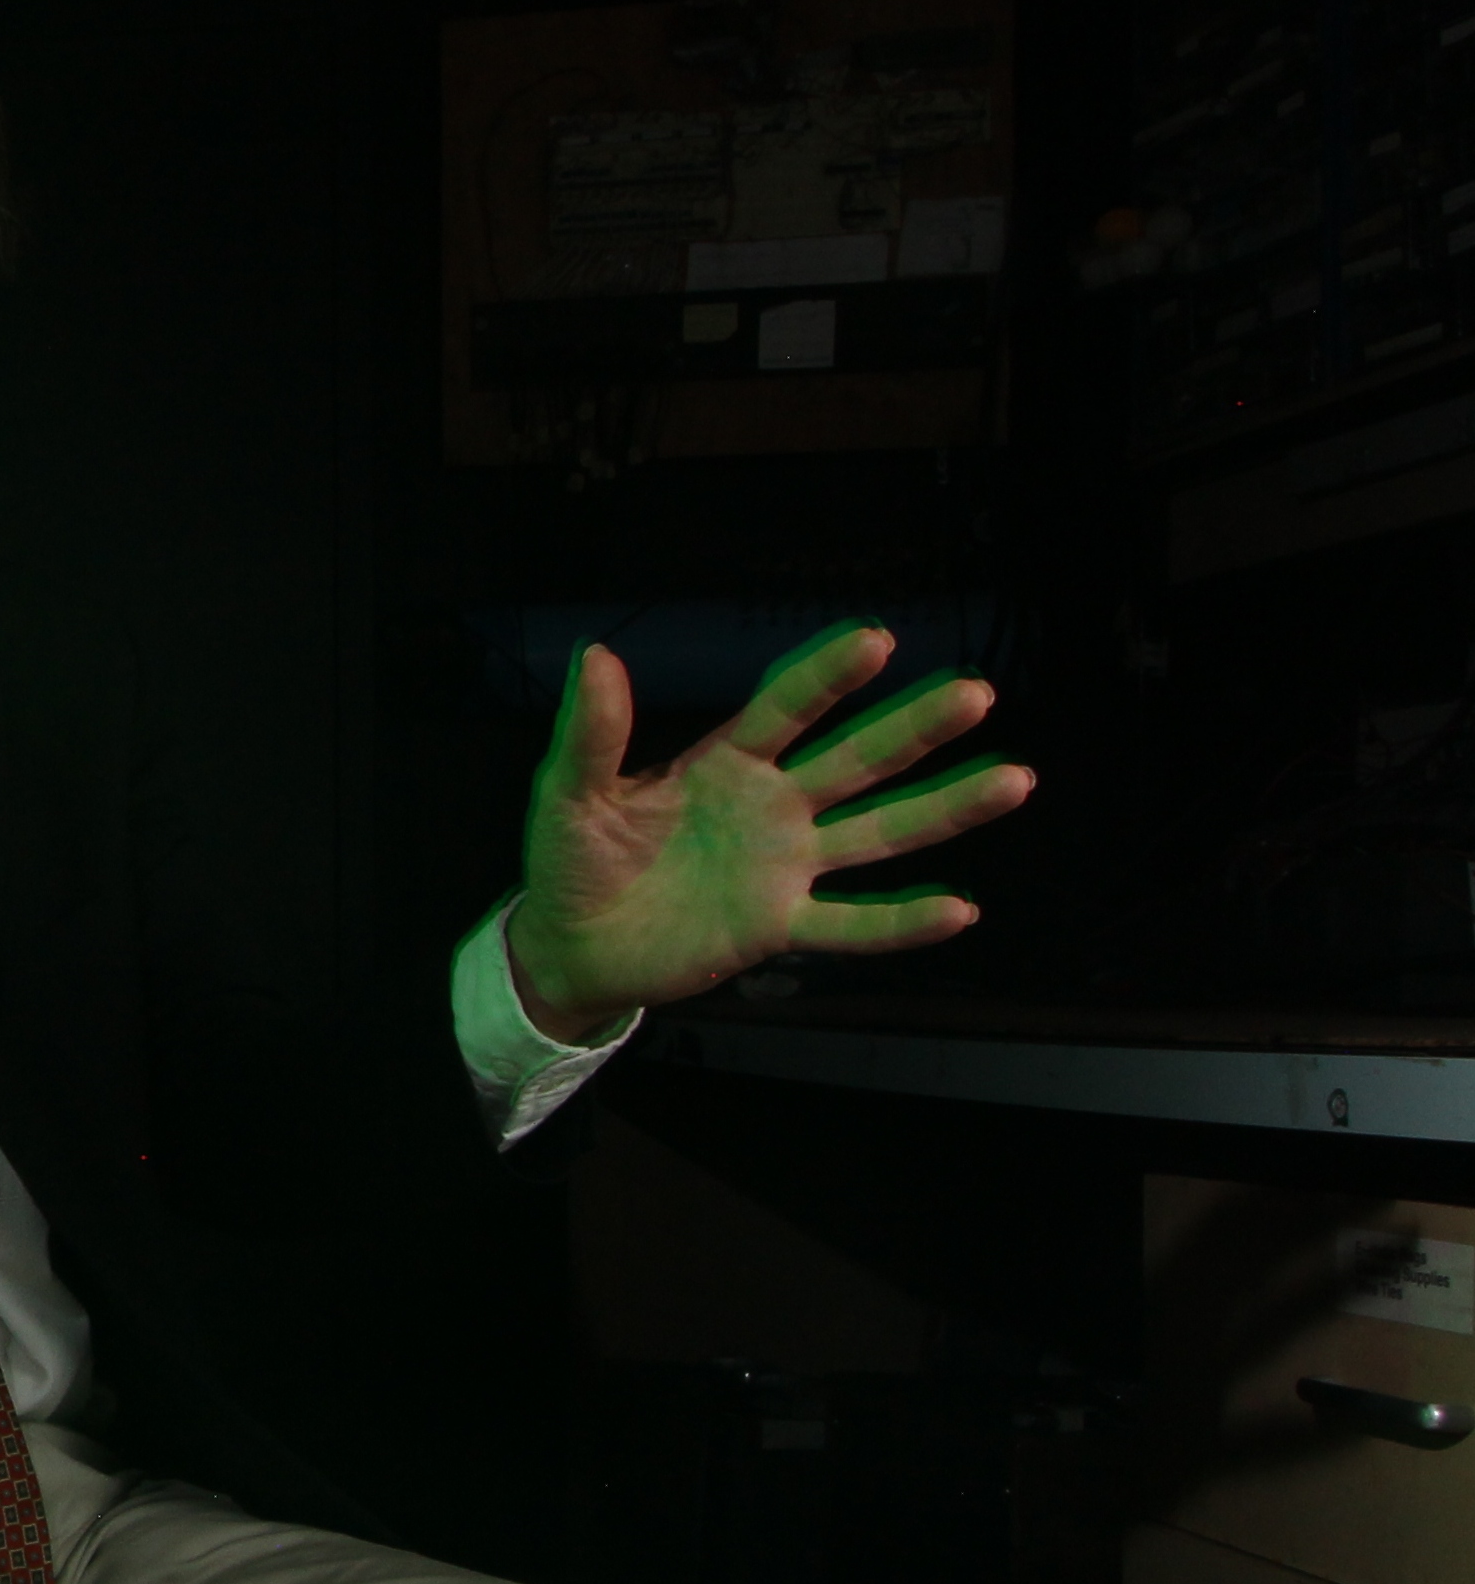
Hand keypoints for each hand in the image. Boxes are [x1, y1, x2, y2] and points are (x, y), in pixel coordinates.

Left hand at [506, 623, 1034, 1041]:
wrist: (570, 945)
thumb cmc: (573, 859)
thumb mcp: (570, 792)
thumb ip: (592, 732)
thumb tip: (595, 654)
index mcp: (725, 762)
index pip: (787, 708)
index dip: (827, 676)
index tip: (875, 639)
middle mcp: (772, 806)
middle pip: (856, 760)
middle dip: (914, 728)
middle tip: (975, 692)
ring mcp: (784, 867)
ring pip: (878, 833)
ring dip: (945, 809)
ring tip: (1015, 778)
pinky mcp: (778, 928)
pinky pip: (850, 925)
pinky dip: (901, 922)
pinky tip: (959, 909)